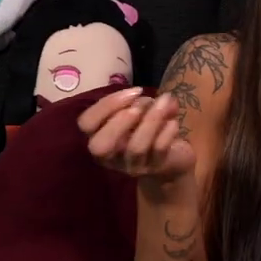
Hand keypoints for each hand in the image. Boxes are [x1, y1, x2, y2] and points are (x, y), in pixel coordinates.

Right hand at [79, 87, 196, 183]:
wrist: (172, 162)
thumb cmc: (149, 132)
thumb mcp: (141, 113)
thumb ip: (141, 102)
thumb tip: (154, 95)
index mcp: (99, 137)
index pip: (86, 123)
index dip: (106, 105)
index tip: (133, 92)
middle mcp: (110, 156)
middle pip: (99, 146)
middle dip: (118, 121)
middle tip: (139, 106)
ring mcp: (132, 165)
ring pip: (135, 147)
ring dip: (151, 120)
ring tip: (164, 103)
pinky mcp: (155, 168)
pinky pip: (158, 150)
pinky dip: (167, 132)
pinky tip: (174, 121)